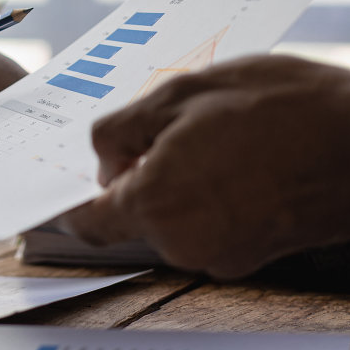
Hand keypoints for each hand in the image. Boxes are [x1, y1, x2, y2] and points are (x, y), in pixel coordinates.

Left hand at [58, 55, 349, 278]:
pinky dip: (211, 197)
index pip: (89, 222)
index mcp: (157, 204)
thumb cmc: (282, 108)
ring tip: (214, 134)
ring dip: (177, 183)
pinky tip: (240, 157)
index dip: (72, 201)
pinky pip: (210, 226)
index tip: (67, 185)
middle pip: (133, 214)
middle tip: (163, 128)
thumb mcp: (184, 93)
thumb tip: (104, 161)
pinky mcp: (255, 256)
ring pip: (173, 219)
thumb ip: (123, 130)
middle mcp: (184, 243)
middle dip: (137, 174)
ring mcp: (223, 256)